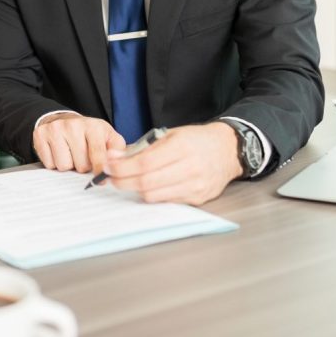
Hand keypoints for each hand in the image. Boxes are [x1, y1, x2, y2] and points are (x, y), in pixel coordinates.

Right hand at [33, 113, 125, 173]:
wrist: (63, 120)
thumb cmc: (88, 134)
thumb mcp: (108, 137)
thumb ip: (118, 152)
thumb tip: (117, 165)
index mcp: (94, 126)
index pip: (98, 155)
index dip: (100, 171)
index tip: (102, 179)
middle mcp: (74, 125)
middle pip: (80, 165)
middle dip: (82, 166)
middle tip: (82, 156)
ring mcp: (56, 129)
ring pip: (64, 166)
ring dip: (68, 165)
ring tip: (71, 153)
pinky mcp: (41, 134)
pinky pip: (49, 164)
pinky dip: (54, 162)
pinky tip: (58, 151)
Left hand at [104, 122, 242, 204]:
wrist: (228, 150)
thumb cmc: (197, 140)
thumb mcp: (170, 135)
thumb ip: (142, 147)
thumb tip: (114, 157)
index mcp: (181, 147)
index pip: (144, 163)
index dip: (121, 168)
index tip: (107, 167)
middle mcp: (190, 168)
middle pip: (146, 182)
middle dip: (123, 182)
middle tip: (110, 178)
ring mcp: (195, 186)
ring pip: (155, 196)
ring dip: (135, 190)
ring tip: (126, 182)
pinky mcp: (198, 199)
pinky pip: (167, 201)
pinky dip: (153, 195)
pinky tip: (147, 186)